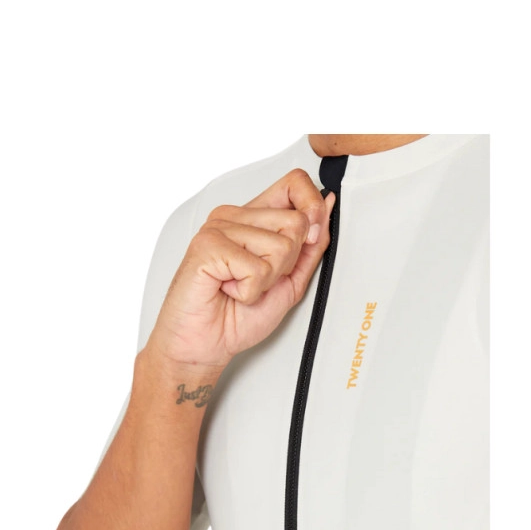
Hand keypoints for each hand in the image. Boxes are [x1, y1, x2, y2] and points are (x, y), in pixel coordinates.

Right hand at [146, 168, 335, 371]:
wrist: (202, 346)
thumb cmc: (236, 317)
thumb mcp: (289, 282)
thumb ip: (310, 247)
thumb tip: (327, 206)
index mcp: (253, 218)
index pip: (295, 183)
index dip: (313, 208)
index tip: (310, 239)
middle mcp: (234, 217)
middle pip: (296, 222)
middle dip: (288, 263)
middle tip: (258, 280)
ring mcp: (218, 228)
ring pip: (280, 246)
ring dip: (266, 281)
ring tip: (241, 287)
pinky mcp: (207, 246)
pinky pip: (256, 267)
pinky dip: (249, 291)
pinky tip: (229, 290)